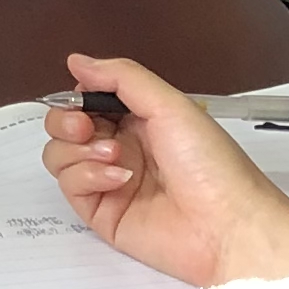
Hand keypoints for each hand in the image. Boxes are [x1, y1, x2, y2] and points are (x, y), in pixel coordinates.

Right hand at [43, 57, 288, 287]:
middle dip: (67, 121)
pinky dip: (87, 176)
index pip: (88, 100)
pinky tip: (120, 179)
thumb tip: (78, 61)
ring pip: (59, 155)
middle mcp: (122, 147)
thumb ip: (121, 77)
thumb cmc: (214, 168)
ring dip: (79, 149)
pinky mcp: (102, 212)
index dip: (77, 97)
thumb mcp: (170, 106)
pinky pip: (69, 186)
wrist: (229, 227)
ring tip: (115, 155)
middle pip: (65, 126)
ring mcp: (110, 180)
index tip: (83, 99)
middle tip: (87, 127)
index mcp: (140, 120)